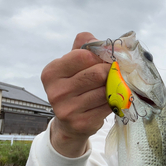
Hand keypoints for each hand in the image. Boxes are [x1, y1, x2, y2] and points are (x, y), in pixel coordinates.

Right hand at [42, 32, 111, 156]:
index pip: (84, 55)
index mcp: (51, 72)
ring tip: (110, 88)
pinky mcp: (82, 123)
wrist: (69, 123)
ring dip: (114, 88)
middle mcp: (56, 91)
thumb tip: (101, 41)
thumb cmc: (74, 87)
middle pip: (97, 73)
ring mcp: (68, 109)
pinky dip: (114, 101)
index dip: (99, 56)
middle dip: (110, 71)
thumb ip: (84, 46)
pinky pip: (109, 106)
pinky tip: (109, 101)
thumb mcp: (72, 64)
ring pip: (106, 90)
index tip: (103, 60)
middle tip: (113, 73)